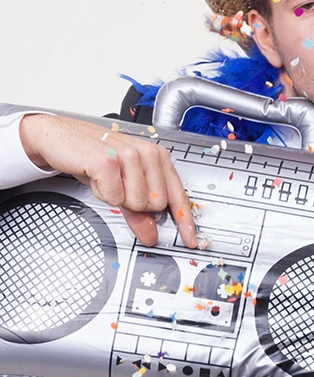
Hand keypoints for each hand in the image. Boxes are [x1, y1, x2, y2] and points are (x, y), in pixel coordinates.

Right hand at [17, 113, 197, 247]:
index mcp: (159, 158)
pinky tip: (96, 176)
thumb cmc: (93, 157)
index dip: (185, 222)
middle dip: (133, 203)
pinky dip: (102, 193)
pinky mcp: (109, 160)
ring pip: (137, 203)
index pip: (179, 196)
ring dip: (116, 197)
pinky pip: (114, 198)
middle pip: (156, 206)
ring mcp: (130, 155)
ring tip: (105, 179)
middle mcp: (149, 154)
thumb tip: (150, 236)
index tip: (190, 240)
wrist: (60, 137)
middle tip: (117, 185)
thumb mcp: (121, 186)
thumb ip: (139, 212)